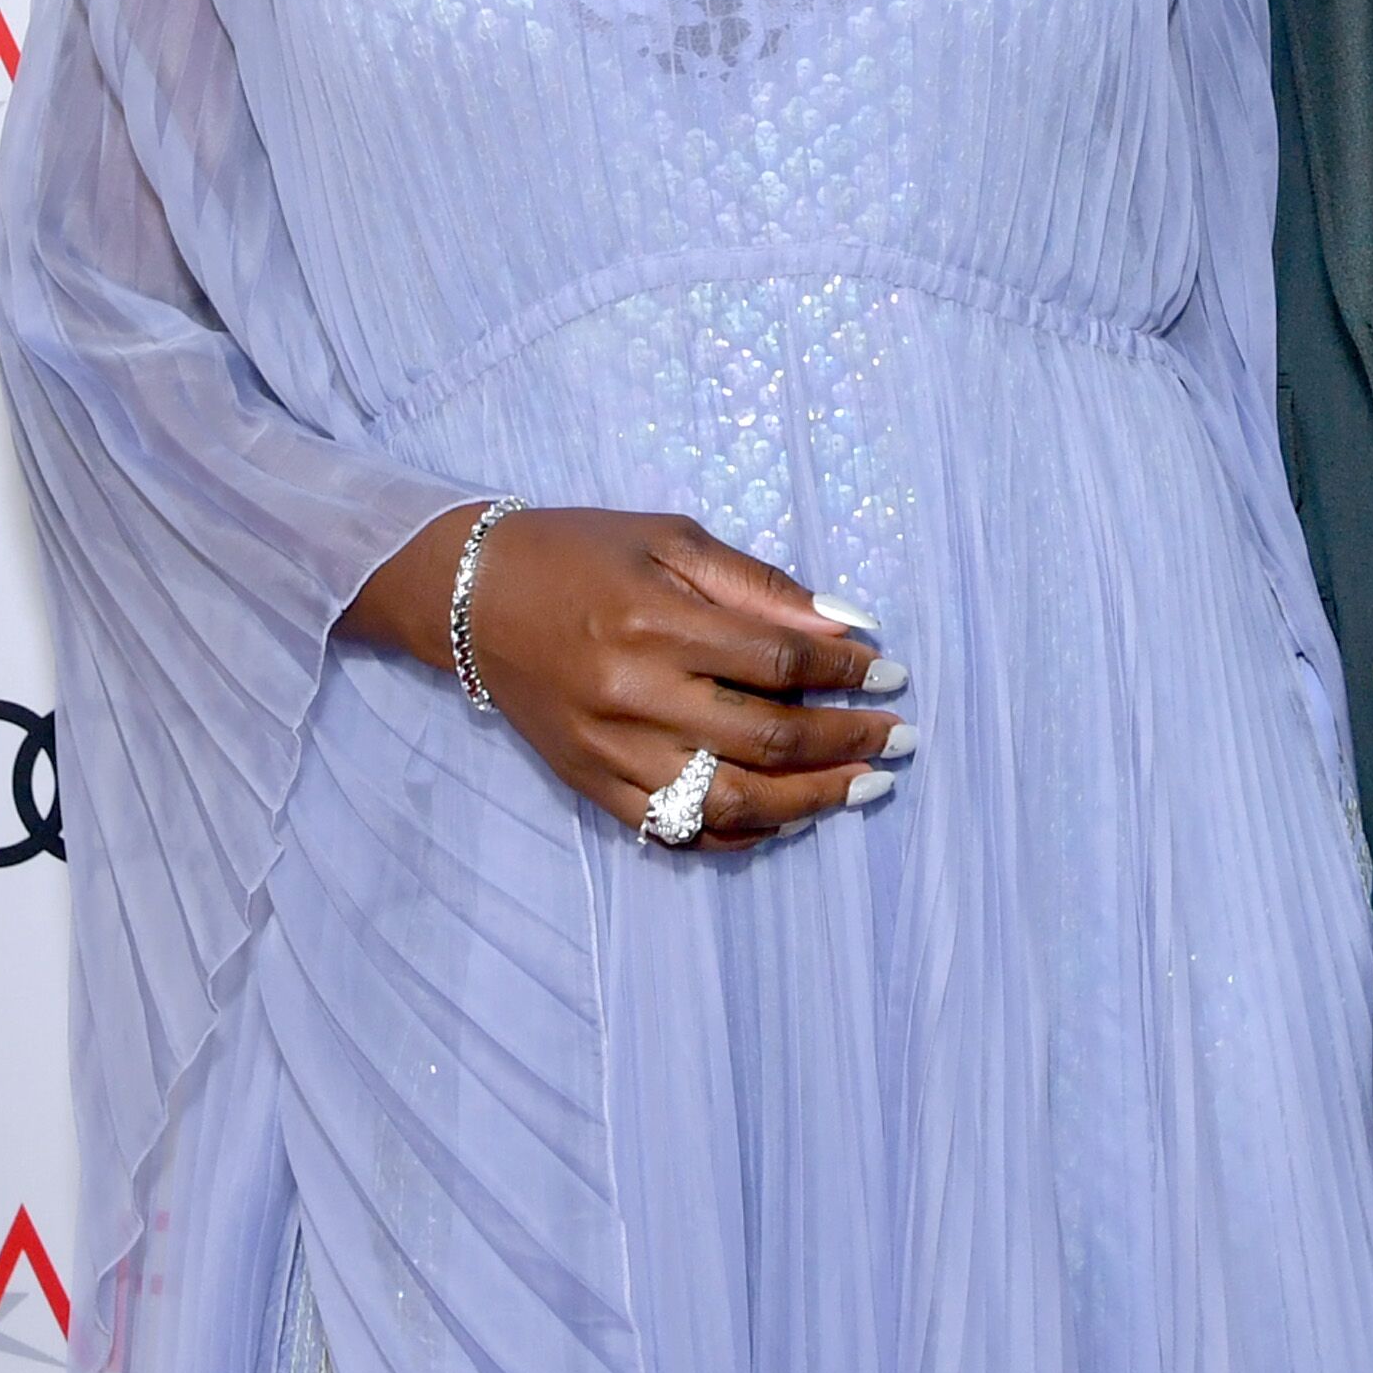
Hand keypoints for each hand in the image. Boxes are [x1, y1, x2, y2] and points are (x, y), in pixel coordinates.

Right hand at [351, 503, 909, 842]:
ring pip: (730, 801)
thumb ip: (760, 587)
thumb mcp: (672, 539)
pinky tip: (786, 819)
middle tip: (899, 739)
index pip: (780, 664)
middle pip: (766, 741)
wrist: (473, 595)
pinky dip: (739, 833)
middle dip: (847, 743)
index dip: (847, 675)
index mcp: (657, 624)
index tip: (892, 675)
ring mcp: (611, 752)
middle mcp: (634, 696)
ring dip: (810, 801)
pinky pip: (676, 831)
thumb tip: (847, 625)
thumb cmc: (582, 551)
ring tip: (863, 787)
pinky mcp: (590, 786)